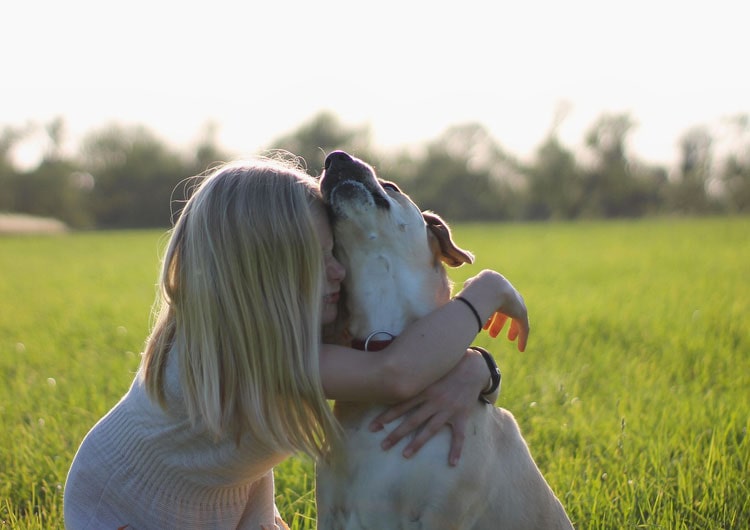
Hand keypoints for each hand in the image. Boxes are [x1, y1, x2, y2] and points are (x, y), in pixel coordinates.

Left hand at [368, 350, 486, 465]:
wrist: (474, 367)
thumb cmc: (448, 366)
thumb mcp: (429, 368)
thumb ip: (414, 373)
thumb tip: (393, 372)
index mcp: (424, 390)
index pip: (401, 405)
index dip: (386, 416)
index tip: (372, 426)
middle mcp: (434, 401)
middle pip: (412, 421)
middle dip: (396, 434)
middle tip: (383, 446)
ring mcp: (448, 409)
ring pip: (430, 429)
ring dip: (417, 443)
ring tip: (405, 455)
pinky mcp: (461, 416)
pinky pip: (459, 436)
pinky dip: (456, 450)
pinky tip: (452, 463)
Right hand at [462, 270, 529, 351]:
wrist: (488, 288)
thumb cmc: (472, 293)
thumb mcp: (465, 298)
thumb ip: (462, 304)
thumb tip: (451, 311)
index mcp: (493, 290)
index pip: (492, 304)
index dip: (488, 315)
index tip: (484, 326)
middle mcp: (505, 294)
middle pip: (504, 310)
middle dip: (497, 322)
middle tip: (492, 334)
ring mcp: (514, 303)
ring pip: (515, 318)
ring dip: (511, 329)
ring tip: (508, 339)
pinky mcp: (521, 312)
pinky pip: (523, 326)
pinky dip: (522, 337)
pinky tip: (521, 348)